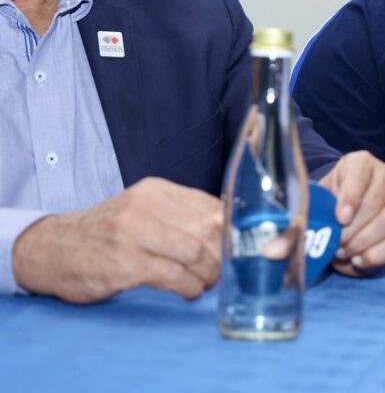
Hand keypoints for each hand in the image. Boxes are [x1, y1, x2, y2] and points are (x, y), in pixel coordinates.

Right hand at [12, 178, 221, 303]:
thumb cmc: (106, 232)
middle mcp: (145, 206)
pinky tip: (189, 292)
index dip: (229, 230)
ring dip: (208, 274)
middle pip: (208, 229)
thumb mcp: (142, 209)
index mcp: (155, 190)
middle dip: (221, 255)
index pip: (210, 205)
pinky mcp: (124, 263)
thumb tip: (226, 228)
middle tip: (220, 271)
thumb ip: (178, 214)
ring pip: (194, 252)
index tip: (233, 247)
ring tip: (205, 283)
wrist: (52, 249)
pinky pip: (173, 276)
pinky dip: (189, 287)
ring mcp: (133, 234)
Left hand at [319, 150, 384, 276]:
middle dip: (353, 230)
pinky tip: (360, 260)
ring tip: (344, 253)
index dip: (350, 198)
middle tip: (335, 245)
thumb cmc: (332, 201)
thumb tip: (286, 240)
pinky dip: (378, 255)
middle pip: (374, 203)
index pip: (359, 176)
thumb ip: (307, 213)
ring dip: (364, 243)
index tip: (340, 219)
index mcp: (361, 162)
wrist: (349, 206)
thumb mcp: (318, 198)